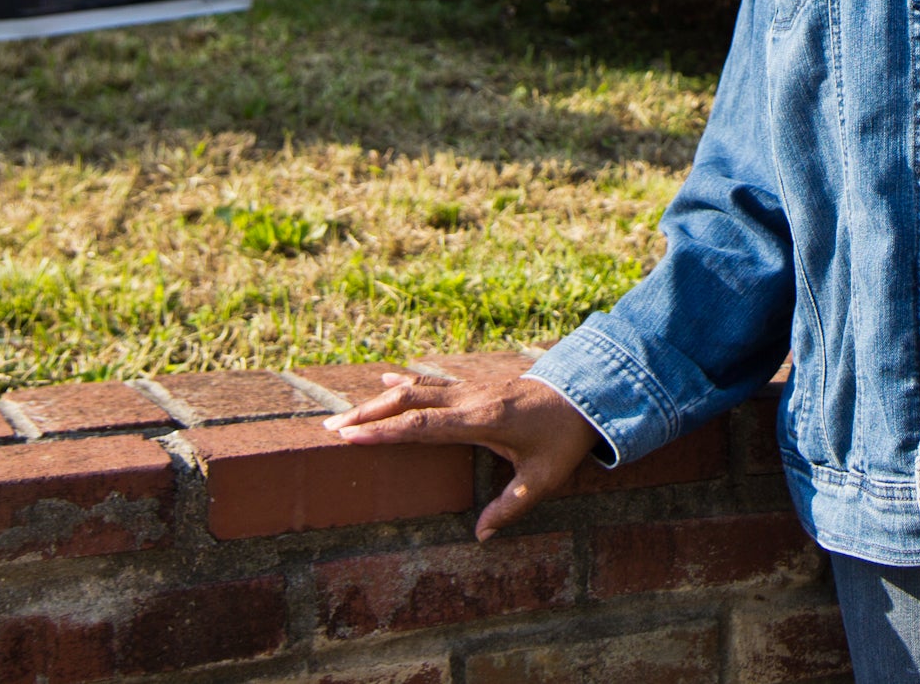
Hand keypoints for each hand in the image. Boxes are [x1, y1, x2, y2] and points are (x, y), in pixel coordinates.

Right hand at [321, 372, 602, 539]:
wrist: (589, 391)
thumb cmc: (565, 437)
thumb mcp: (543, 479)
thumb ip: (510, 508)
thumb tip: (480, 537)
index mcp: (481, 420)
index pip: (422, 426)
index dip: (384, 432)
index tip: (349, 437)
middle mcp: (470, 399)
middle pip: (407, 403)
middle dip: (367, 416)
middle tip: (330, 429)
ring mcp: (472, 388)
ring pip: (416, 390)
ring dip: (378, 401)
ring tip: (345, 415)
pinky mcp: (477, 386)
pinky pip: (432, 383)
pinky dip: (405, 384)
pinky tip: (386, 382)